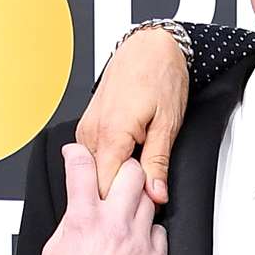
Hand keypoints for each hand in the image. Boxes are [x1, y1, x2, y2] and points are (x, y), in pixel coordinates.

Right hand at [39, 145, 167, 254]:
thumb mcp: (53, 253)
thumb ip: (70, 221)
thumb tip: (77, 205)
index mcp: (83, 222)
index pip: (82, 169)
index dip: (78, 153)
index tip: (77, 151)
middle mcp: (114, 227)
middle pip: (130, 172)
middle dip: (122, 167)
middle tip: (115, 176)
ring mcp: (139, 242)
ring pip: (148, 198)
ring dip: (137, 198)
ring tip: (125, 211)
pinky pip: (159, 230)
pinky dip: (149, 231)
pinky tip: (137, 241)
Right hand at [77, 27, 188, 203]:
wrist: (149, 47)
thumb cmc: (160, 75)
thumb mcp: (168, 123)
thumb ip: (158, 162)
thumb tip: (156, 194)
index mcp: (110, 134)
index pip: (105, 187)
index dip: (125, 201)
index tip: (142, 207)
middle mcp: (91, 132)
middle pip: (99, 180)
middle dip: (121, 190)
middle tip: (148, 188)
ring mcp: (87, 129)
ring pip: (97, 169)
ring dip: (117, 175)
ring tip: (142, 168)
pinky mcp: (89, 126)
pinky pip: (97, 155)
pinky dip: (113, 161)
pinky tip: (132, 156)